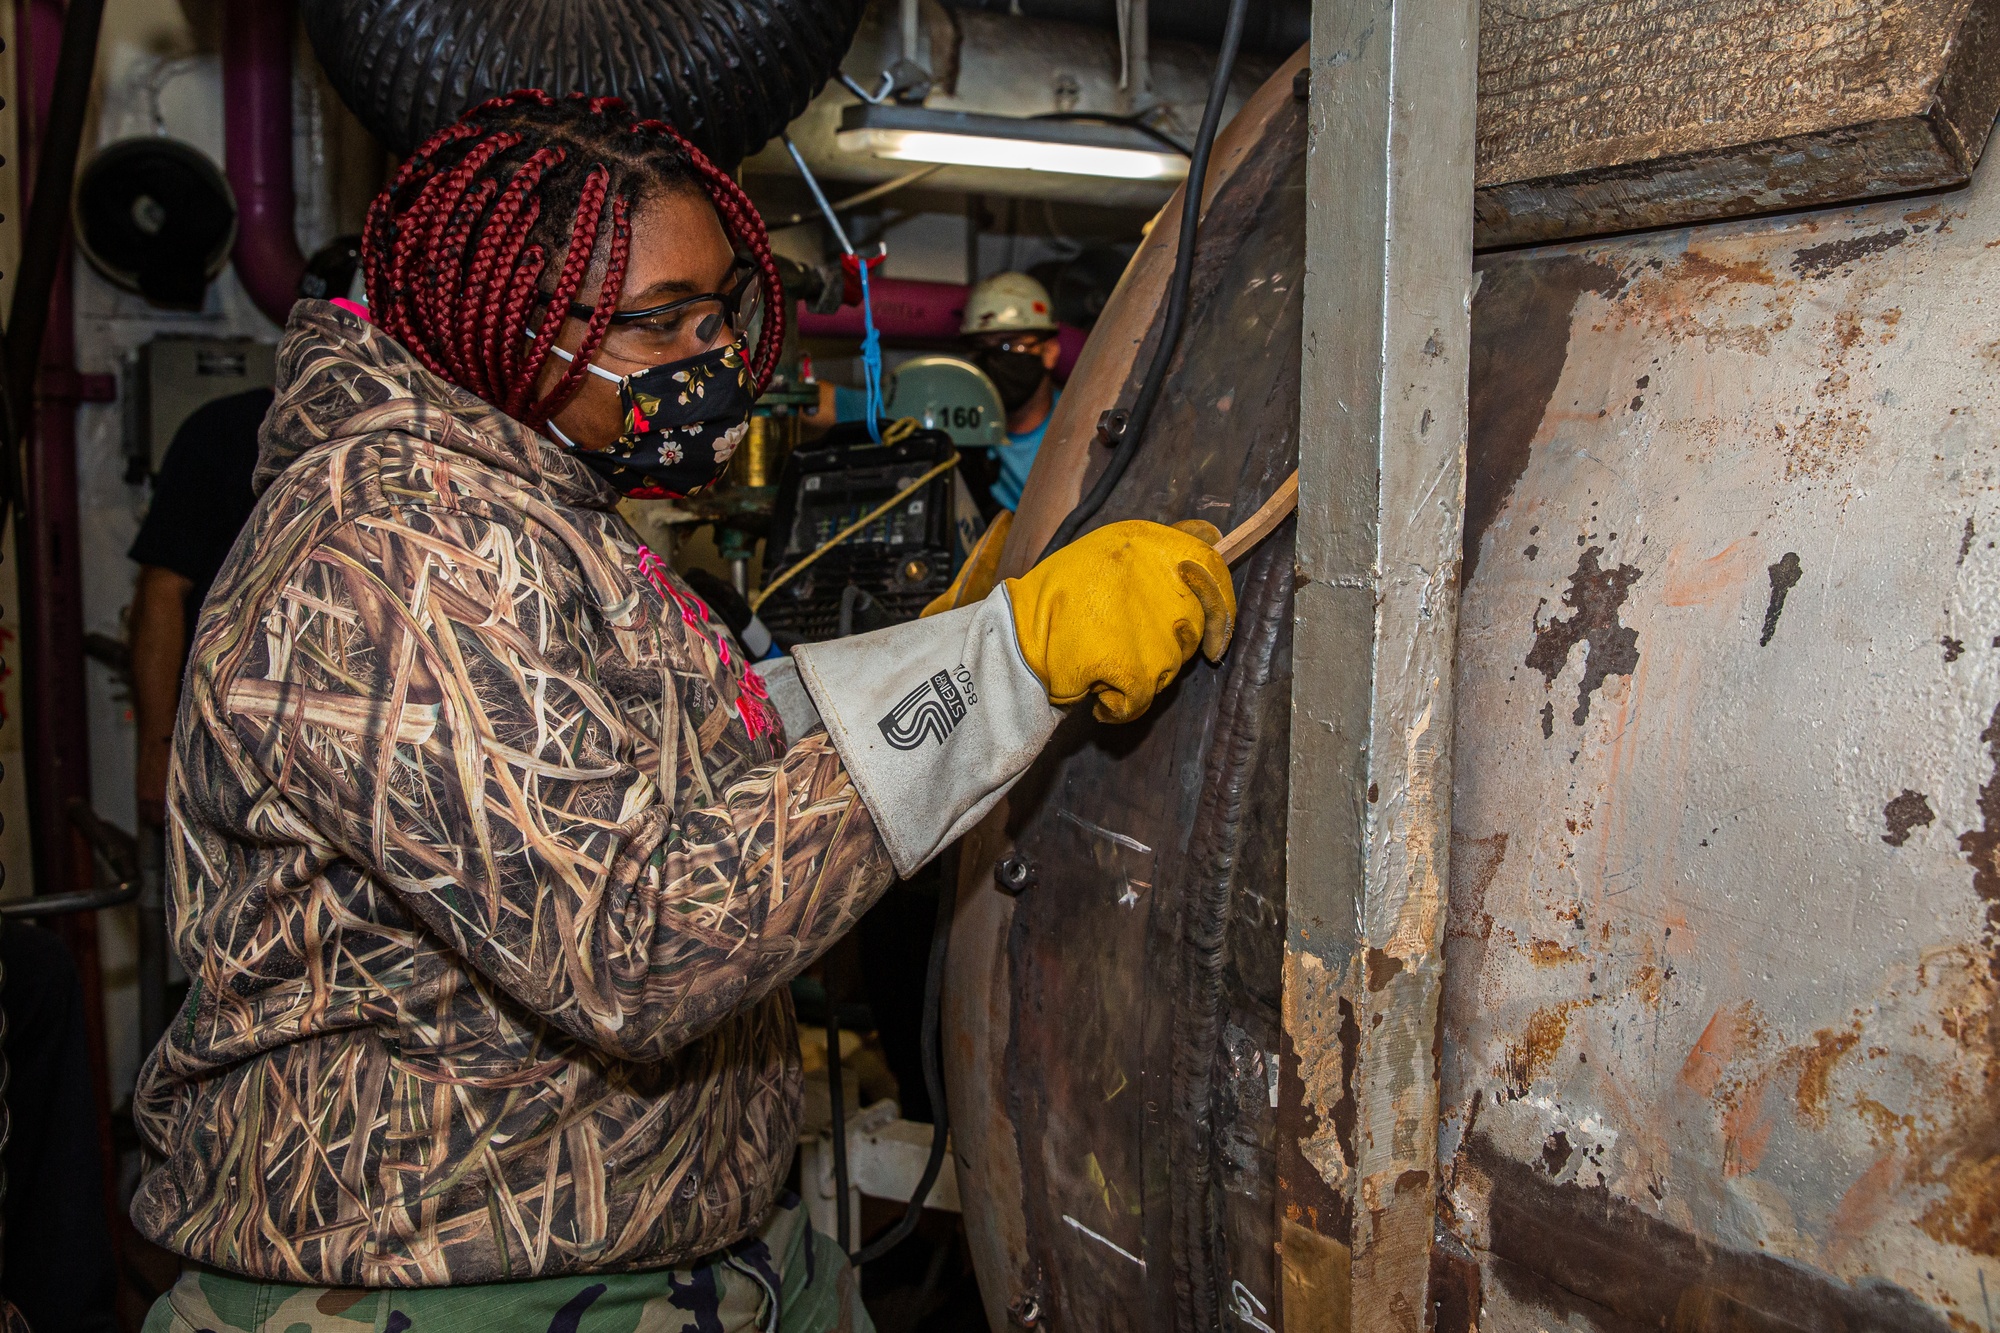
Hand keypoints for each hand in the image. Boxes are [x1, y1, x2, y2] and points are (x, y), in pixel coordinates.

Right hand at [1005, 519, 1234, 722]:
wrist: (1011, 635)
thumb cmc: (1054, 597)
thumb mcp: (1107, 550)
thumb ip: (1159, 552)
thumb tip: (1214, 535)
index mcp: (1147, 542)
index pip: (1212, 566)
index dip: (1219, 604)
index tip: (1213, 635)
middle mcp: (1156, 576)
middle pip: (1191, 626)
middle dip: (1164, 646)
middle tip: (1119, 643)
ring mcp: (1150, 625)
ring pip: (1170, 666)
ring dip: (1139, 673)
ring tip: (1097, 657)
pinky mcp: (1134, 666)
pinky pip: (1143, 698)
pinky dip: (1120, 705)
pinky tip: (1096, 690)